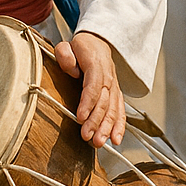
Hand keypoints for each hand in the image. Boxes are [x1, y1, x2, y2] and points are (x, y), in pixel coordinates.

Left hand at [55, 32, 124, 146]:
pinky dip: (119, 126)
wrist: (98, 43)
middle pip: (104, 102)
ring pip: (113, 109)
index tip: (80, 117)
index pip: (94, 86)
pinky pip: (120, 110)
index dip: (88, 102)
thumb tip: (71, 70)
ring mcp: (114, 87)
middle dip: (96, 121)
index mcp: (96, 64)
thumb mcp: (68, 45)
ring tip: (99, 142)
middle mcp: (109, 77)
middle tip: (87, 136)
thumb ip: (65, 54)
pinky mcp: (116, 95)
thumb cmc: (81, 48)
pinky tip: (116, 140)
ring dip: (107, 127)